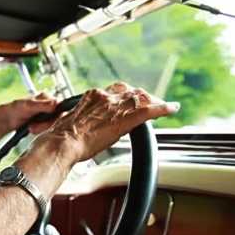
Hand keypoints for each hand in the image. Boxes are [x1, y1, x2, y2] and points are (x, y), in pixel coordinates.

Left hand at [0, 92, 58, 133]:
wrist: (7, 120)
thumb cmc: (15, 109)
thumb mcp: (28, 106)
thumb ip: (42, 105)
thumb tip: (55, 103)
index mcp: (46, 96)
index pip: (60, 105)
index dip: (57, 115)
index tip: (50, 122)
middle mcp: (48, 104)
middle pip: (57, 116)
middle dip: (46, 124)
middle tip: (34, 127)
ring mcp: (46, 113)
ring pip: (52, 123)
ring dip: (42, 128)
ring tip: (31, 127)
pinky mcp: (43, 121)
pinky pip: (47, 127)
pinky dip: (40, 130)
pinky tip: (32, 129)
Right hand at [43, 82, 178, 161]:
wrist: (62, 143)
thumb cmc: (61, 138)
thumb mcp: (70, 122)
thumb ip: (80, 120)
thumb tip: (80, 125)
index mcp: (91, 96)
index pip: (115, 91)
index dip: (126, 96)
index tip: (130, 101)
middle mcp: (105, 97)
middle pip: (131, 91)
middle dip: (143, 97)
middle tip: (151, 103)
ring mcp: (116, 106)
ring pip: (141, 98)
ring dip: (154, 102)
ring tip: (163, 107)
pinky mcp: (125, 119)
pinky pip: (149, 110)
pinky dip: (163, 108)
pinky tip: (172, 108)